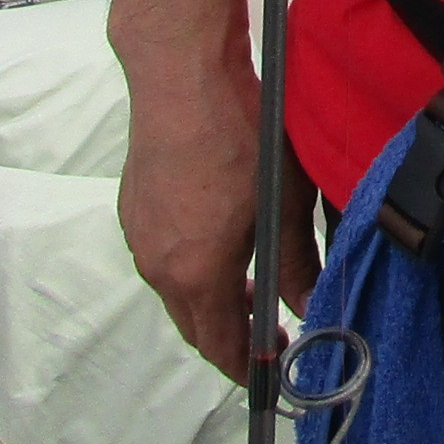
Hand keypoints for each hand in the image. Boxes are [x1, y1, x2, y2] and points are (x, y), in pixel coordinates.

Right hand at [117, 51, 317, 383]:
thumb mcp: (285, 204)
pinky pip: (161, 258)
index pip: (220, 346)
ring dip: (210, 299)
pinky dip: (190, 267)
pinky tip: (218, 241)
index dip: (248, 365)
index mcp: (195, 275)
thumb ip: (297, 264)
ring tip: (249, 283)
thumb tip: (310, 305)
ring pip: (175, 291)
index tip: (273, 367)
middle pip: (194, 325)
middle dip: (231, 336)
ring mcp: (139, 236)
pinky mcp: (132, 208)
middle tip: (269, 328)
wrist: (183, 76)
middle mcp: (157, 266)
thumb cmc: (241, 136)